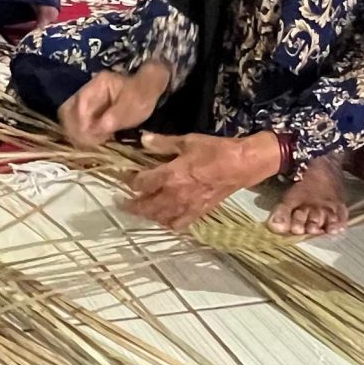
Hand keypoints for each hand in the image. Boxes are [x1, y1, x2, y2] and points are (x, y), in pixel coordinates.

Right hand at [58, 64, 165, 146]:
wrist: (149, 91)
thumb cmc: (143, 96)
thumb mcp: (134, 105)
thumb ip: (115, 117)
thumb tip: (97, 129)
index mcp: (98, 85)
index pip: (80, 105)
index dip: (82, 124)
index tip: (93, 139)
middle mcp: (87, 90)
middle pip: (66, 111)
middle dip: (75, 130)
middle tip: (88, 144)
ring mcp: (85, 100)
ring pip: (68, 118)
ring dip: (76, 133)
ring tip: (92, 144)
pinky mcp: (87, 110)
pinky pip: (75, 123)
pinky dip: (80, 134)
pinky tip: (93, 141)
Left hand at [125, 132, 281, 230]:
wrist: (241, 165)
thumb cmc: (214, 150)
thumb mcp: (187, 141)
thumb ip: (163, 143)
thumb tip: (143, 140)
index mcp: (169, 175)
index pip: (141, 183)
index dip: (130, 181)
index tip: (125, 178)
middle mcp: (174, 195)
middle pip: (146, 206)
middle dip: (132, 205)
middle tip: (123, 203)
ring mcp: (186, 207)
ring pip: (160, 217)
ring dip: (148, 215)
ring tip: (142, 211)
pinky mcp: (198, 213)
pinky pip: (178, 224)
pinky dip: (168, 223)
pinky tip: (165, 219)